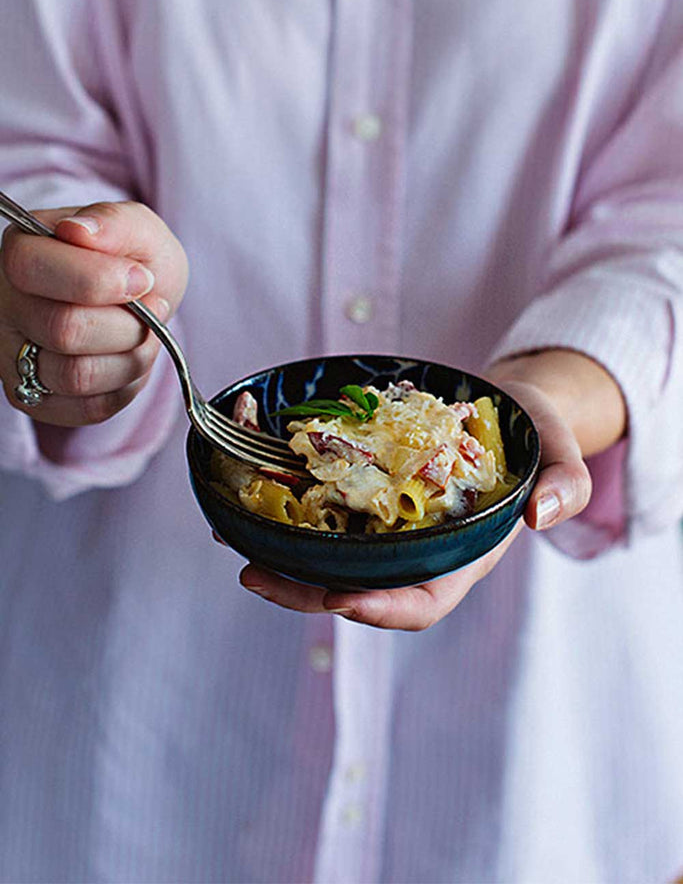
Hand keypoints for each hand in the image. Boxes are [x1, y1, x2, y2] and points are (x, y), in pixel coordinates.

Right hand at [0, 201, 187, 425]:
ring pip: (76, 376)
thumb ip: (113, 222)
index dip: (101, 280)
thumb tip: (80, 231)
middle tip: (153, 308)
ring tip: (145, 333)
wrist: (141, 298)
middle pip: (64, 330)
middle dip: (128, 324)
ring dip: (132, 357)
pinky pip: (87, 409)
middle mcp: (7, 306)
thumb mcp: (136, 228)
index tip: (142, 277)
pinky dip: (125, 387)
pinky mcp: (37, 397)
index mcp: (21, 252)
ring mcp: (15, 357)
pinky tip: (130, 358)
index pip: (35, 270)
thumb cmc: (133, 259)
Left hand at [235, 349, 621, 630]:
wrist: (509, 413)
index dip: (382, 611)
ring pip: (330, 560)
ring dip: (281, 560)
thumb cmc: (536, 438)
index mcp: (463, 557)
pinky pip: (324, 518)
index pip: (422, 602)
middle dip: (305, 592)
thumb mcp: (560, 453)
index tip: (341, 600)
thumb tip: (544, 516)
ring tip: (235, 544)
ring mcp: (389, 528)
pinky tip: (247, 503)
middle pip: (358, 590)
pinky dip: (286, 516)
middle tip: (254, 576)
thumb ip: (564, 483)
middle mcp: (417, 552)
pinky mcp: (368, 500)